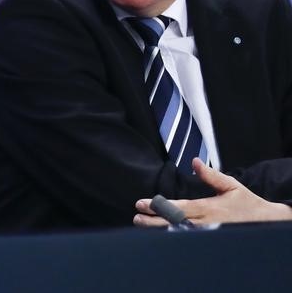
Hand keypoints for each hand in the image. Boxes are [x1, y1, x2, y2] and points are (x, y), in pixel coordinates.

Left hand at [134, 158, 291, 226]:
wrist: (268, 224)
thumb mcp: (231, 186)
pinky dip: (172, 237)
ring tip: (141, 225)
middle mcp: (205, 224)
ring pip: (177, 234)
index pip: (178, 207)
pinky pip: (187, 241)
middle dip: (153, 221)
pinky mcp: (209, 241)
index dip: (158, 206)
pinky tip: (158, 236)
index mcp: (208, 208)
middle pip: (173, 223)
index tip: (141, 204)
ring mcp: (207, 235)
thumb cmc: (247, 204)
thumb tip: (195, 162)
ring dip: (158, 230)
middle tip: (137, 218)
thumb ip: (211, 176)